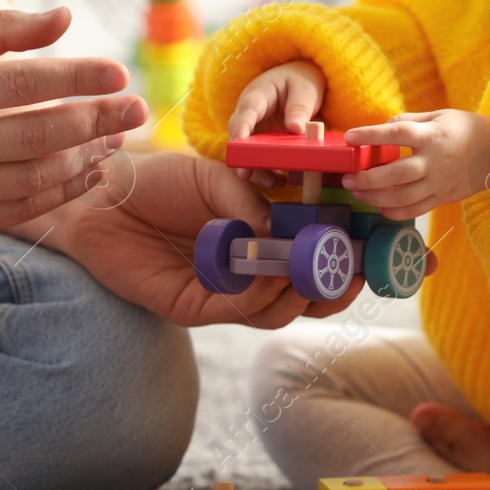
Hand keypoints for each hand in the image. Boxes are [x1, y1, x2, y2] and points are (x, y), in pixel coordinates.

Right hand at [0, 8, 147, 240]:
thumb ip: (2, 29)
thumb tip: (65, 17)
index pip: (19, 83)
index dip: (74, 78)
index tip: (118, 73)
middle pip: (36, 134)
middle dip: (95, 121)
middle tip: (136, 109)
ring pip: (34, 178)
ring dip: (85, 157)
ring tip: (116, 138)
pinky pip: (23, 211)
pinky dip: (63, 190)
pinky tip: (90, 170)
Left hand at [18, 151, 362, 326]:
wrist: (98, 198)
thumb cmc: (156, 180)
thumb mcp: (213, 178)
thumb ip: (249, 202)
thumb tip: (283, 230)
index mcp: (263, 233)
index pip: (318, 251)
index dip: (355, 254)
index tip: (391, 247)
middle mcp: (250, 267)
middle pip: (307, 292)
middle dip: (337, 286)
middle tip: (358, 271)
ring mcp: (225, 291)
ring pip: (278, 309)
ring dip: (301, 293)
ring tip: (315, 272)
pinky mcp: (195, 307)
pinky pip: (237, 311)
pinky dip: (259, 295)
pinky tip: (270, 273)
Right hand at [227, 59, 326, 187]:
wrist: (298, 81)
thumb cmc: (300, 81)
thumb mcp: (305, 89)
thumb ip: (300, 107)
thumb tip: (296, 128)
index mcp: (257, 95)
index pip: (245, 111)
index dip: (240, 128)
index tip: (237, 145)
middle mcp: (249, 114)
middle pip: (239, 136)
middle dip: (242, 155)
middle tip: (247, 173)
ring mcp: (253, 129)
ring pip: (246, 151)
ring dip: (256, 167)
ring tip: (275, 182)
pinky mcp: (260, 142)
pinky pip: (258, 158)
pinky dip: (267, 170)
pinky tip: (280, 181)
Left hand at [341, 109, 489, 219]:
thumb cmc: (465, 129)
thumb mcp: (439, 116)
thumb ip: (409, 121)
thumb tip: (383, 127)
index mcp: (432, 136)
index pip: (396, 133)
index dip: (371, 135)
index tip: (349, 137)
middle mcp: (434, 161)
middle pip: (395, 174)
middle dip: (366, 178)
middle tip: (346, 178)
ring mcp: (438, 183)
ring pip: (402, 197)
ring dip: (374, 197)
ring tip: (357, 192)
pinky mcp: (442, 198)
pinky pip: (414, 211)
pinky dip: (393, 212)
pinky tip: (379, 205)